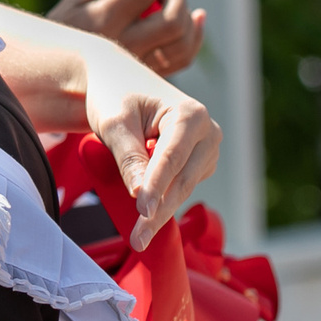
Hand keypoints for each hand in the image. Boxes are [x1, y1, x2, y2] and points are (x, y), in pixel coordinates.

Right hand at [49, 0, 205, 76]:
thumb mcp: (70, 5)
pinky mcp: (149, 76)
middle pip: (172, 20)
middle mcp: (125, 46)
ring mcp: (140, 66)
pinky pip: (183, 59)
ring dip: (187, 17)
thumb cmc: (61, 34)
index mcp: (104, 22)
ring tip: (172, 4)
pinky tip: (196, 19)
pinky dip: (195, 37)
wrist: (56, 78)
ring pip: (183, 42)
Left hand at [82, 41, 219, 246]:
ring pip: (183, 188)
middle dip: (159, 210)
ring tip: (138, 237)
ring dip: (161, 212)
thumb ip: (129, 158)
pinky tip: (146, 220)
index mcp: (190, 114)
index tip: (142, 212)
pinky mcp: (198, 163)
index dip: (157, 187)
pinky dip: (163, 202)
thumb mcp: (115, 124)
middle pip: (182, 179)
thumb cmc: (114, 96)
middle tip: (137, 238)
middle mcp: (207, 131)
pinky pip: (181, 187)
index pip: (172, 157)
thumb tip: (142, 195)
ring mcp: (205, 149)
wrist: (116, 82)